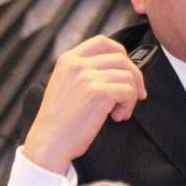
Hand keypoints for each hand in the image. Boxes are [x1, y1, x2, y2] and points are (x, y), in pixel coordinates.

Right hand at [23, 35, 146, 174]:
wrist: (50, 143)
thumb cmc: (63, 120)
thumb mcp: (68, 85)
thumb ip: (88, 72)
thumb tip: (125, 69)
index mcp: (68, 59)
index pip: (103, 42)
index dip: (121, 54)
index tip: (127, 72)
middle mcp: (77, 64)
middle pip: (121, 58)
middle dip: (135, 77)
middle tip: (135, 96)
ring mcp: (87, 77)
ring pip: (128, 76)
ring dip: (131, 96)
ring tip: (119, 112)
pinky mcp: (98, 92)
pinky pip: (128, 91)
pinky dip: (128, 106)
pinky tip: (116, 117)